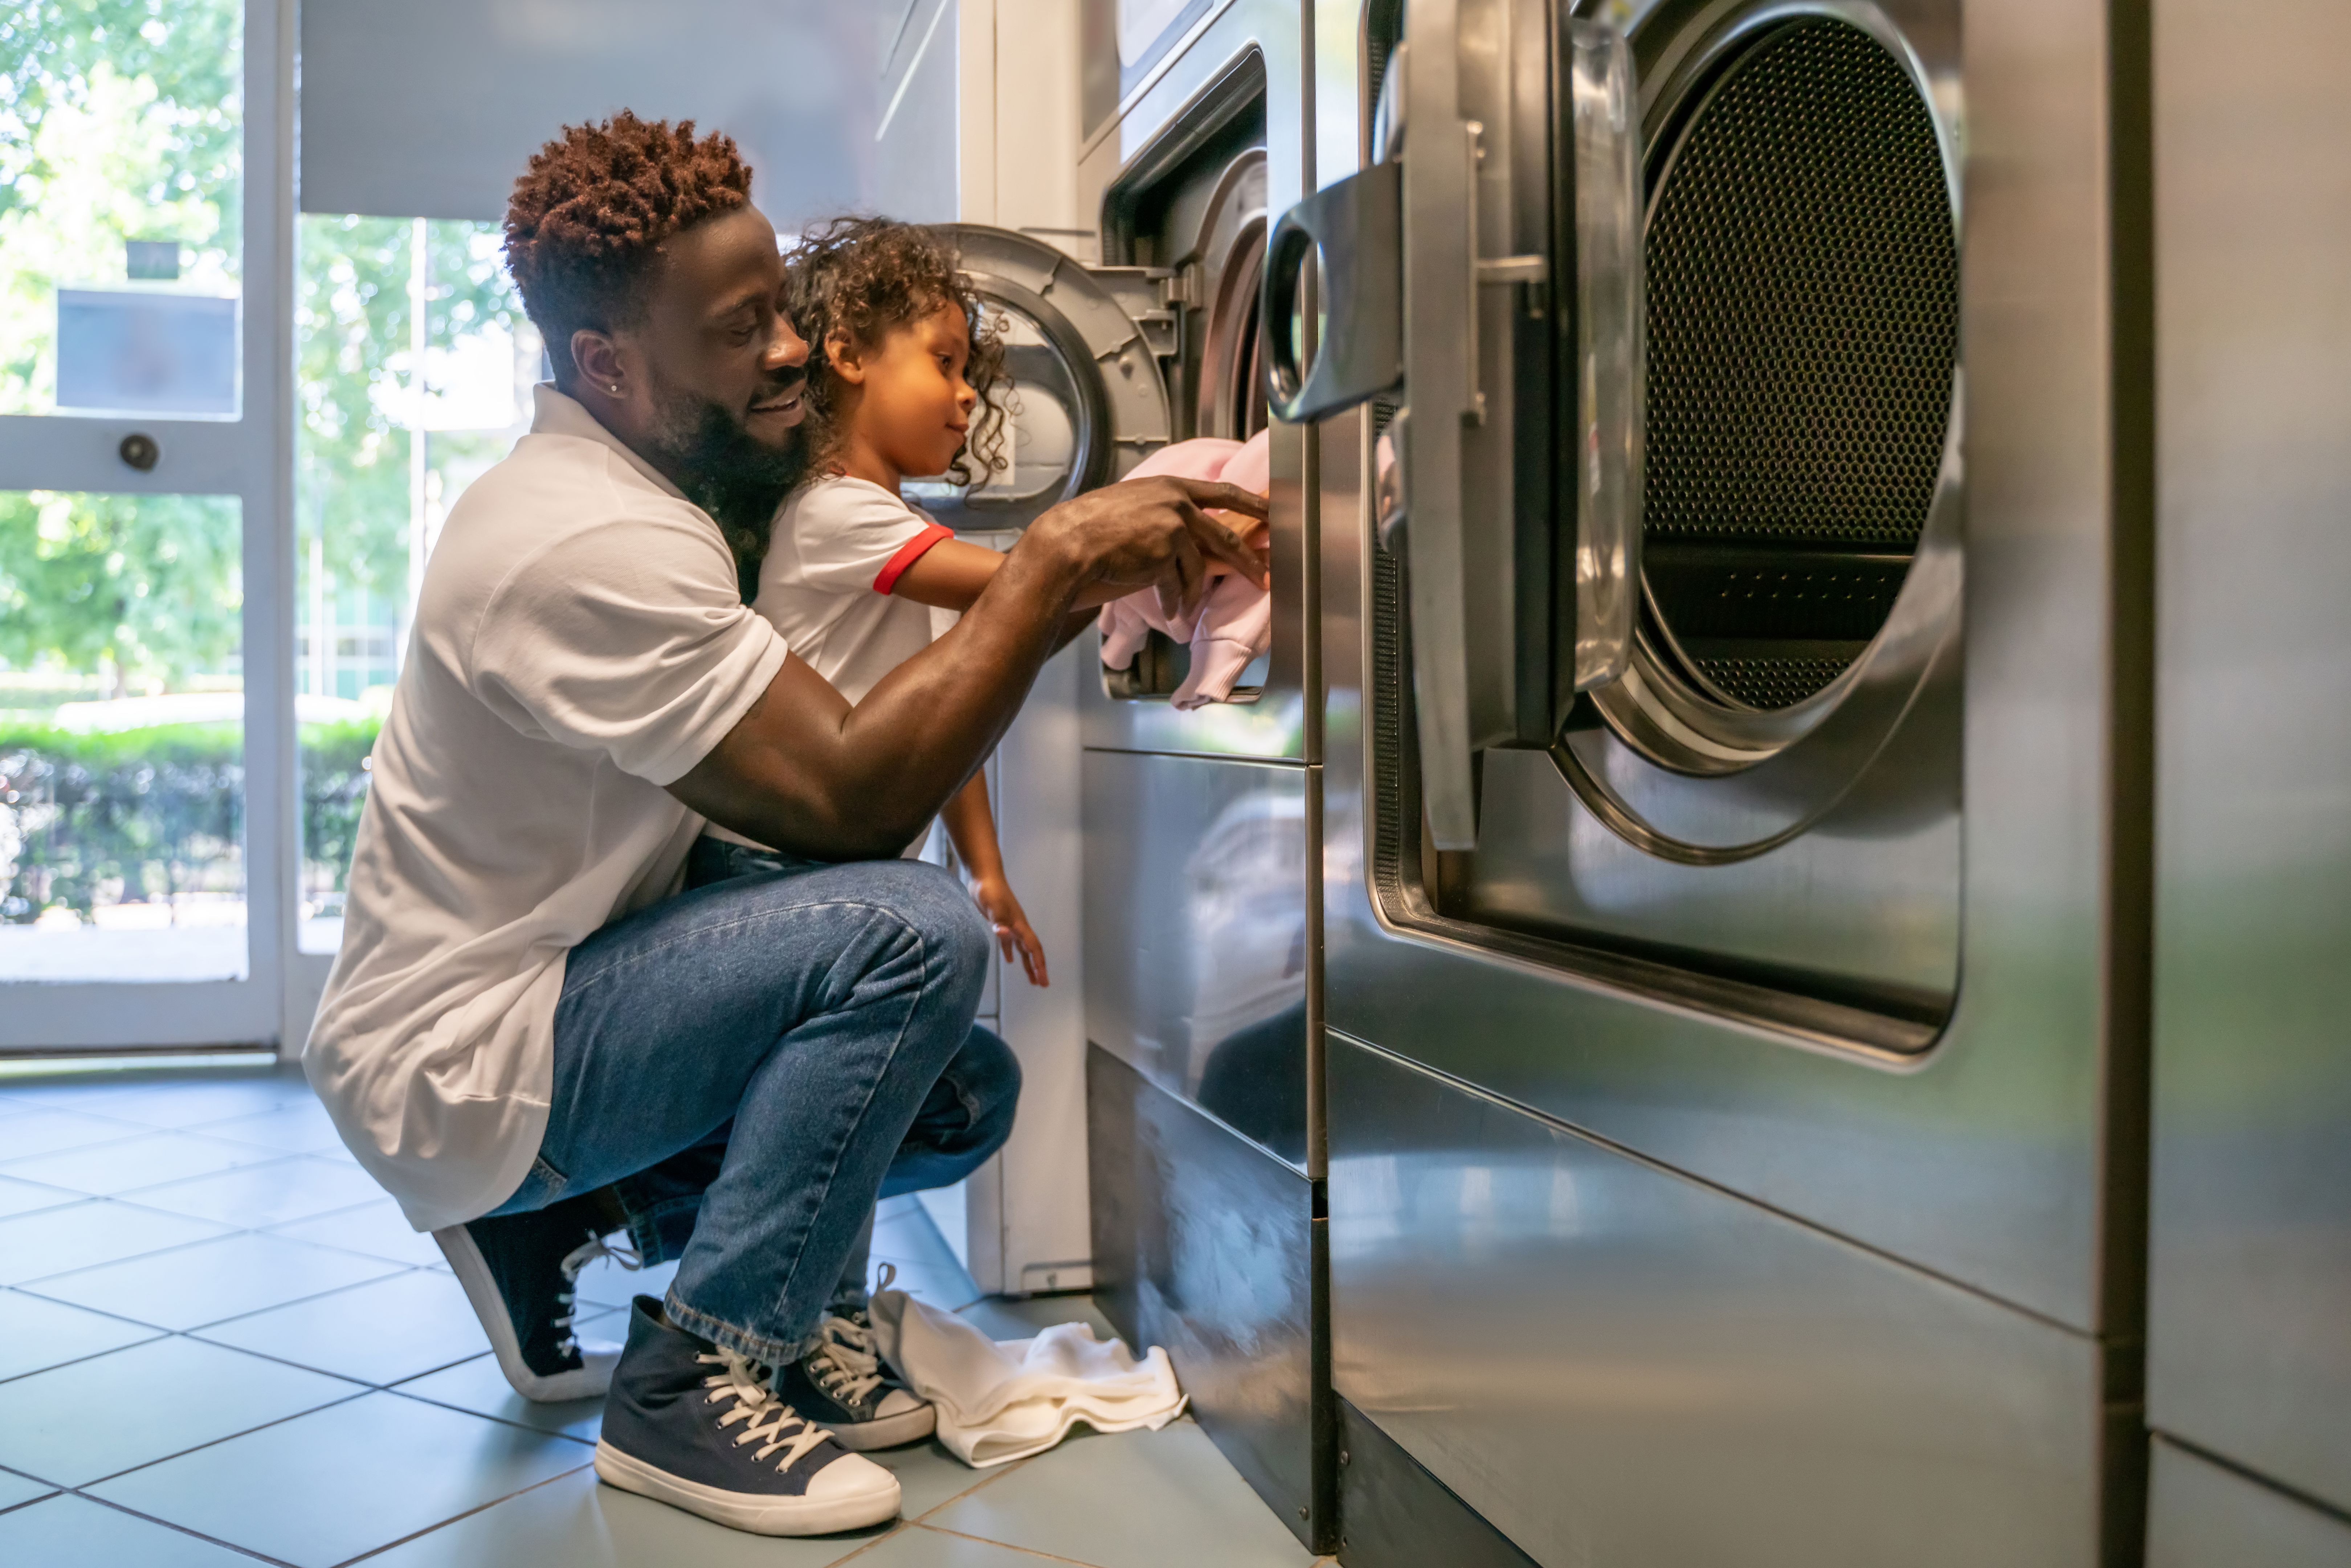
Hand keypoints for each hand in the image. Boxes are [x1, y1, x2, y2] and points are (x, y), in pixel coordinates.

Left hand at [971, 873, 1047, 986]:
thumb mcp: (993, 906)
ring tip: (1032, 979)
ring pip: (1023, 949)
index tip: (1042, 980)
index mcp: (1019, 925)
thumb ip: (998, 921)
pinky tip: (1010, 960)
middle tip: (1042, 984)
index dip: (1038, 965)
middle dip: (1038, 968)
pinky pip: (1010, 942)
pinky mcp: (1001, 922)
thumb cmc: (989, 890)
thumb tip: (1003, 934)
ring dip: (1028, 964)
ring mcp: (1011, 924)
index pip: (1033, 948)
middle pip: (1032, 951)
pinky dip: (1012, 952)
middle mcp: (1018, 926)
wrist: (984, 876)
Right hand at [1026, 475, 1268, 621]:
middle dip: (1247, 560)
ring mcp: (1171, 528)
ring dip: (1192, 592)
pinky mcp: (1162, 555)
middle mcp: (1176, 503)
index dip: (1254, 504)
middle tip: (1262, 577)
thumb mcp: (1136, 506)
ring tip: (1185, 606)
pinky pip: (1176, 586)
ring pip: (1197, 568)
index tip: (1274, 514)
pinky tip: (1168, 609)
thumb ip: (1166, 513)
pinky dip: (1173, 601)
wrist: (1069, 542)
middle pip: (1226, 535)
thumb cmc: (1093, 525)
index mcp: (1171, 486)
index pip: (1225, 492)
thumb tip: (1190, 534)